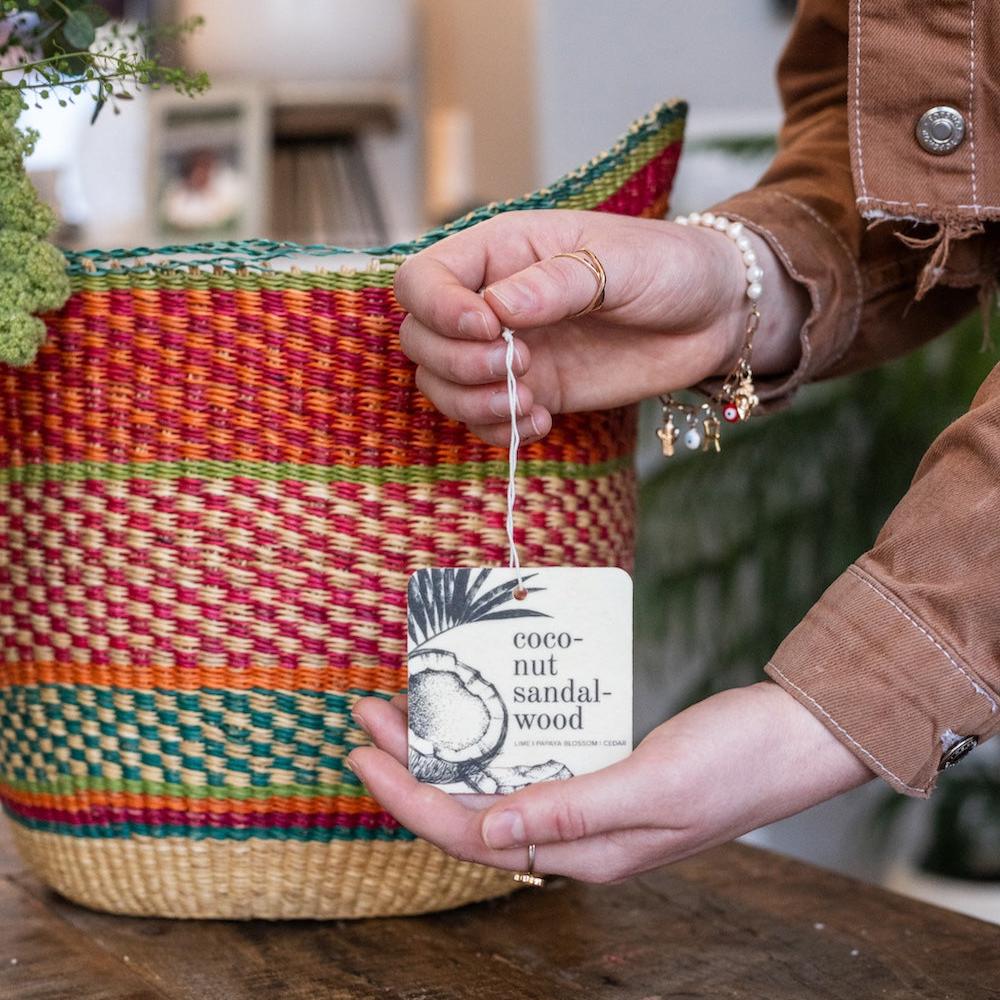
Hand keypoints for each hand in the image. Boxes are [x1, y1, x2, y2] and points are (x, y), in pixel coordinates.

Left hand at [347, 681, 871, 882]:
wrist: (798, 738)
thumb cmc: (739, 762)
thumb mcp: (655, 784)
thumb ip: (571, 811)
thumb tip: (490, 831)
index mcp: (586, 851)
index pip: (472, 834)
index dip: (408, 797)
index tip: (363, 755)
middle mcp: (577, 836)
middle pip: (470, 809)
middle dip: (410, 768)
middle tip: (366, 717)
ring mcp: (589, 806)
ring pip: (495, 786)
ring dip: (446, 751)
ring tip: (405, 709)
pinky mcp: (603, 775)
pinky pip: (529, 763)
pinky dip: (493, 740)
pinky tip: (477, 711)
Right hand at [394, 209, 806, 445]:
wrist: (712, 315)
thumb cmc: (667, 267)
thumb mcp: (618, 261)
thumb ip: (556, 282)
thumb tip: (495, 306)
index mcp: (501, 252)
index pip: (422, 280)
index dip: (438, 310)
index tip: (490, 329)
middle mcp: (491, 301)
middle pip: (420, 339)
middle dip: (458, 363)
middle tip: (521, 365)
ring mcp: (507, 350)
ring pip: (441, 384)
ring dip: (473, 403)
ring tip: (529, 401)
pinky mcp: (531, 390)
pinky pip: (482, 419)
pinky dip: (498, 430)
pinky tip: (543, 421)